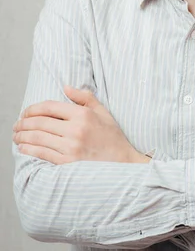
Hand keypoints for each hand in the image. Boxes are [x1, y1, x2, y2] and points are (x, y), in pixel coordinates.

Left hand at [13, 86, 149, 164]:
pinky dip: (29, 149)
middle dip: (23, 122)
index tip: (26, 112)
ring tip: (16, 135)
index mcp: (83, 114)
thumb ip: (84, 97)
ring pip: (38, 138)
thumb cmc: (112, 137)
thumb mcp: (102, 112)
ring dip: (22, 135)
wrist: (123, 163)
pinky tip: (23, 147)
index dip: (33, 108)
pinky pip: (42, 154)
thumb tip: (65, 87)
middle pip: (40, 122)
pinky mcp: (68, 163)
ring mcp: (71, 147)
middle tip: (17, 124)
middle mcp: (75, 130)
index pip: (49, 106)